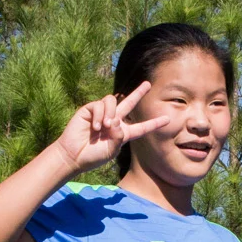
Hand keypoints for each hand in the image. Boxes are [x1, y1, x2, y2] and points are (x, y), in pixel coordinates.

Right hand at [54, 82, 171, 172]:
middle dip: (138, 93)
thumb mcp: (110, 151)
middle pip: (129, 103)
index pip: (141, 127)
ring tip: (104, 127)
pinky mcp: (89, 110)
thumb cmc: (92, 156)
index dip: (153, 124)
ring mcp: (101, 114)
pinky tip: (95, 127)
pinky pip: (99, 105)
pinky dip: (99, 116)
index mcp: (122, 133)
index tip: (167, 120)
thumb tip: (117, 122)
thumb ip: (118, 138)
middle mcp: (114, 121)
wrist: (73, 155)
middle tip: (148, 84)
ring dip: (110, 114)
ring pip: (113, 102)